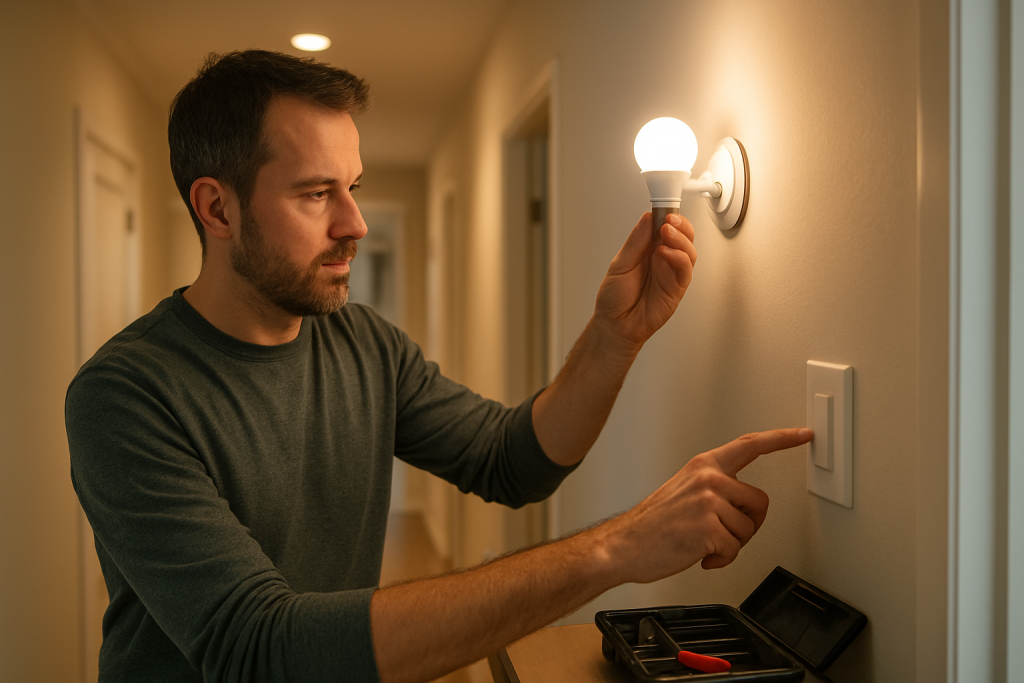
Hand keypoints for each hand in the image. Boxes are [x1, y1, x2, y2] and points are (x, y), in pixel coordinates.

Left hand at [592, 212, 696, 352]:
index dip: (668, 214)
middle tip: (669, 219)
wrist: (615, 324)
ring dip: (681, 239)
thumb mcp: (620, 264)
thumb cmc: (615, 297)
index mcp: (649, 249)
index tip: (664, 206)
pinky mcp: (677, 288)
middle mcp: (663, 259)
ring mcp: (671, 273)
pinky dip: (679, 258)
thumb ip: (636, 242)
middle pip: (683, 235)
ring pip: (689, 251)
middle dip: (680, 224)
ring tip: (667, 232)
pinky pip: (685, 270)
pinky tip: (667, 253)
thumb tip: (647, 218)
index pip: (666, 226)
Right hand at [599, 428, 812, 583]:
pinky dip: (721, 559)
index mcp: (703, 465)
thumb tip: (743, 502)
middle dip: (747, 525)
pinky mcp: (708, 527)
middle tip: (722, 534)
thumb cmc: (653, 524)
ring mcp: (708, 501)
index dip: (781, 439)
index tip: (804, 434)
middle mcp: (708, 478)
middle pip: (759, 502)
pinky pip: (734, 549)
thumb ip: (715, 487)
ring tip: (703, 543)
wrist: (624, 545)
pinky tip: (701, 556)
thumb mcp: (684, 490)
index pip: (750, 446)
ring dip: (730, 545)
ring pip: (748, 529)